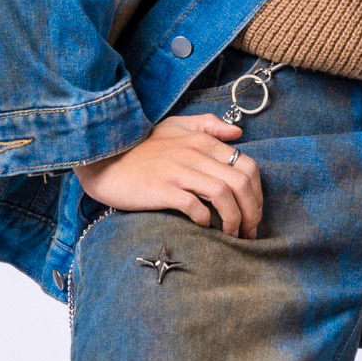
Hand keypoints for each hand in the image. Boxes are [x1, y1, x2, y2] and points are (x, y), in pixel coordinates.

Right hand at [78, 113, 263, 236]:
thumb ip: (208, 125)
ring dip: (234, 219)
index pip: (247, 165)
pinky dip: (206, 219)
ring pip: (223, 194)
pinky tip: (205, 226)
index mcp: (203, 141)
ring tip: (232, 234)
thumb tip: (238, 132)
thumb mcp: (175, 126)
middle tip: (250, 231)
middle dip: (252, 211)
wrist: (103, 160)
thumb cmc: (141, 148)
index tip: (254, 212)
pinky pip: (194, 205)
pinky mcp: (162, 189)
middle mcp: (195, 154)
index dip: (258, 193)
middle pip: (241, 183)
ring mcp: (178, 171)